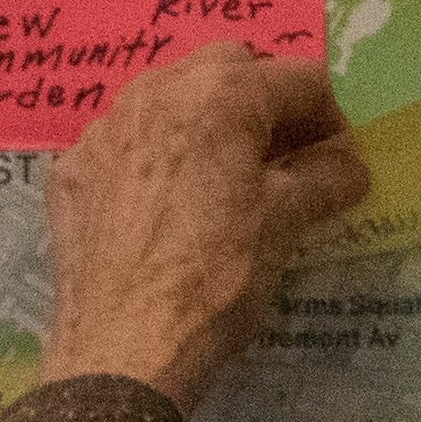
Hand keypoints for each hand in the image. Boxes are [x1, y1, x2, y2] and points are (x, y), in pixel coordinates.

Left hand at [37, 46, 370, 409]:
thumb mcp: (285, 224)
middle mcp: (153, 92)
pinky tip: (169, 208)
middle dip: (265, 105)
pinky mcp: (71, 172)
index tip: (340, 161)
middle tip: (287, 161)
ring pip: (169, 100)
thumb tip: (349, 165)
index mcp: (218, 94)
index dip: (331, 118)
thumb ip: (325, 178)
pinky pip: (126, 144)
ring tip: (228, 180)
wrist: (122, 350)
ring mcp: (102, 131)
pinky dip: (155, 160)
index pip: (298, 80)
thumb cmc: (217, 279)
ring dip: (207, 125)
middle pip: (228, 71)